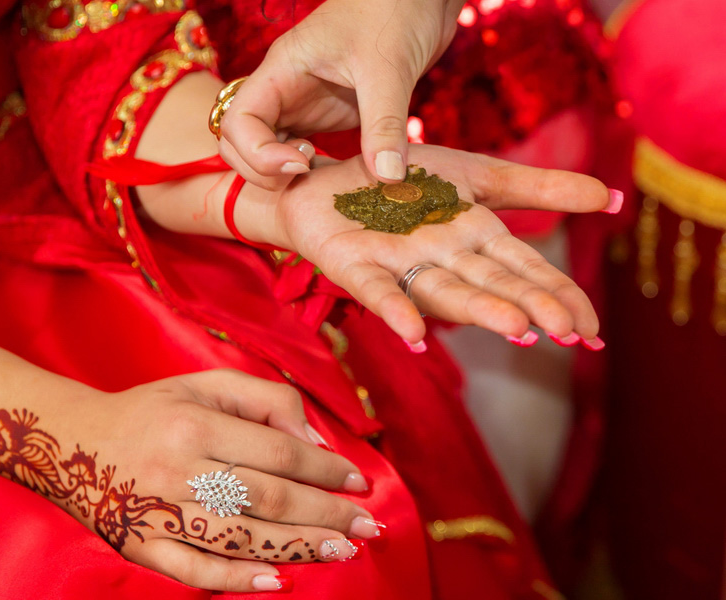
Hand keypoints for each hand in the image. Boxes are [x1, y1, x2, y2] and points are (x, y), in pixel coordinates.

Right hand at [0, 369, 378, 591]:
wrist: (68, 442)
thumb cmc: (149, 410)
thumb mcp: (202, 383)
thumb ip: (263, 398)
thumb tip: (314, 440)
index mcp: (194, 422)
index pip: (277, 451)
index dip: (324, 468)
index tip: (358, 479)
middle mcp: (177, 468)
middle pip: (268, 497)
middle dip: (326, 512)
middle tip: (367, 524)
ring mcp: (157, 512)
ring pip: (241, 537)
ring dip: (298, 546)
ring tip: (342, 549)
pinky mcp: (140, 546)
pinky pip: (195, 571)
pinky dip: (238, 579)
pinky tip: (278, 581)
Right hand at [218, 0, 464, 189]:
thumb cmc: (395, 11)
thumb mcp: (389, 69)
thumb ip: (385, 125)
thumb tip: (386, 176)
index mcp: (282, 70)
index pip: (238, 121)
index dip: (257, 154)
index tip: (301, 164)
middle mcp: (283, 89)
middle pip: (239, 141)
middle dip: (260, 169)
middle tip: (306, 174)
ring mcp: (301, 103)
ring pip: (264, 148)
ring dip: (280, 172)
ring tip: (320, 173)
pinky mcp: (325, 113)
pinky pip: (298, 149)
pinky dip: (307, 171)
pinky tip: (334, 174)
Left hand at [263, 145, 613, 345]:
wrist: (327, 177)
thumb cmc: (404, 182)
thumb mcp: (477, 176)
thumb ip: (536, 189)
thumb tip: (610, 198)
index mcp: (473, 238)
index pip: (525, 271)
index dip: (557, 296)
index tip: (593, 330)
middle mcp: (441, 258)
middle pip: (490, 283)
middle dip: (528, 306)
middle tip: (566, 334)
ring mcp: (398, 264)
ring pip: (443, 290)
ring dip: (478, 309)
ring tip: (515, 329)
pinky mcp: (354, 264)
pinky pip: (377, 288)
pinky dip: (395, 309)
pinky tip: (414, 334)